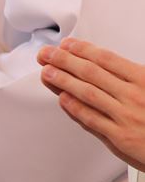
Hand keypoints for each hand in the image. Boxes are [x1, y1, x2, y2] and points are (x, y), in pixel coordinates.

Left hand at [38, 38, 144, 171]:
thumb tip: (108, 65)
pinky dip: (74, 107)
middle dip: (65, 60)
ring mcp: (126, 116)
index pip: (108, 60)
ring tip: (47, 72)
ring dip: (64, 81)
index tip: (68, 45)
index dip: (84, 50)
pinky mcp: (120, 137)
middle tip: (47, 53)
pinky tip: (62, 98)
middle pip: (92, 73)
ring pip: (88, 93)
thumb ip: (133, 79)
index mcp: (144, 80)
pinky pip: (91, 119)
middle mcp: (134, 95)